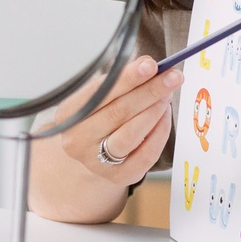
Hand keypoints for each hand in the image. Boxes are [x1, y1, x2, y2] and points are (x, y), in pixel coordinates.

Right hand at [58, 55, 181, 190]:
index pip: (100, 92)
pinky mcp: (119, 176)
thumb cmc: (95, 118)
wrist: (89, 155)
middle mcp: (78, 140)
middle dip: (149, 91)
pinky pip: (146, 155)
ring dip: (154, 111)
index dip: (127, 78)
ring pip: (131, 134)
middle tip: (172, 76)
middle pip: (118, 112)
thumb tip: (149, 65)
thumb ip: (118, 82)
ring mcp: (97, 162)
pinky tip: (165, 116)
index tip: (150, 64)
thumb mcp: (97, 98)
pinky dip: (160, 133)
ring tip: (168, 94)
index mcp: (68, 114)